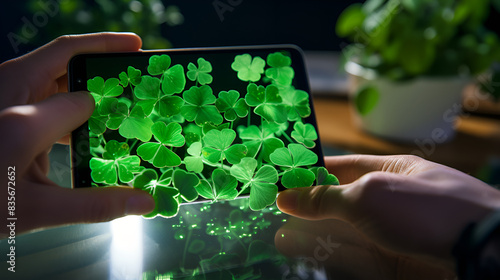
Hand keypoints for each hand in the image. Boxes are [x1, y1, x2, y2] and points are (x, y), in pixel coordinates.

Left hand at [0, 33, 154, 236]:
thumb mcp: (35, 210)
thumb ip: (93, 204)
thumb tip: (145, 202)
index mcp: (22, 115)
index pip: (83, 97)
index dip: (114, 97)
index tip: (143, 96)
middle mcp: (10, 90)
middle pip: (66, 58)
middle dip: (104, 61)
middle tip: (139, 69)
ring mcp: (5, 94)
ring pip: (54, 72)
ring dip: (87, 81)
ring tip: (122, 99)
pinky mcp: (6, 107)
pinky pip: (44, 92)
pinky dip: (71, 103)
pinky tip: (88, 128)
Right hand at [277, 155, 499, 269]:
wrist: (480, 251)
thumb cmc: (427, 209)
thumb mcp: (368, 195)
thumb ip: (325, 198)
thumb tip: (286, 195)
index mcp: (390, 172)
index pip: (342, 168)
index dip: (310, 173)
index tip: (281, 179)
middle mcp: (390, 202)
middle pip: (340, 203)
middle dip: (307, 208)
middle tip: (274, 213)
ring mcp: (393, 234)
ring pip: (344, 233)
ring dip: (312, 234)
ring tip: (280, 236)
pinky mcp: (394, 263)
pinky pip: (355, 257)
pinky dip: (328, 255)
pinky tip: (304, 252)